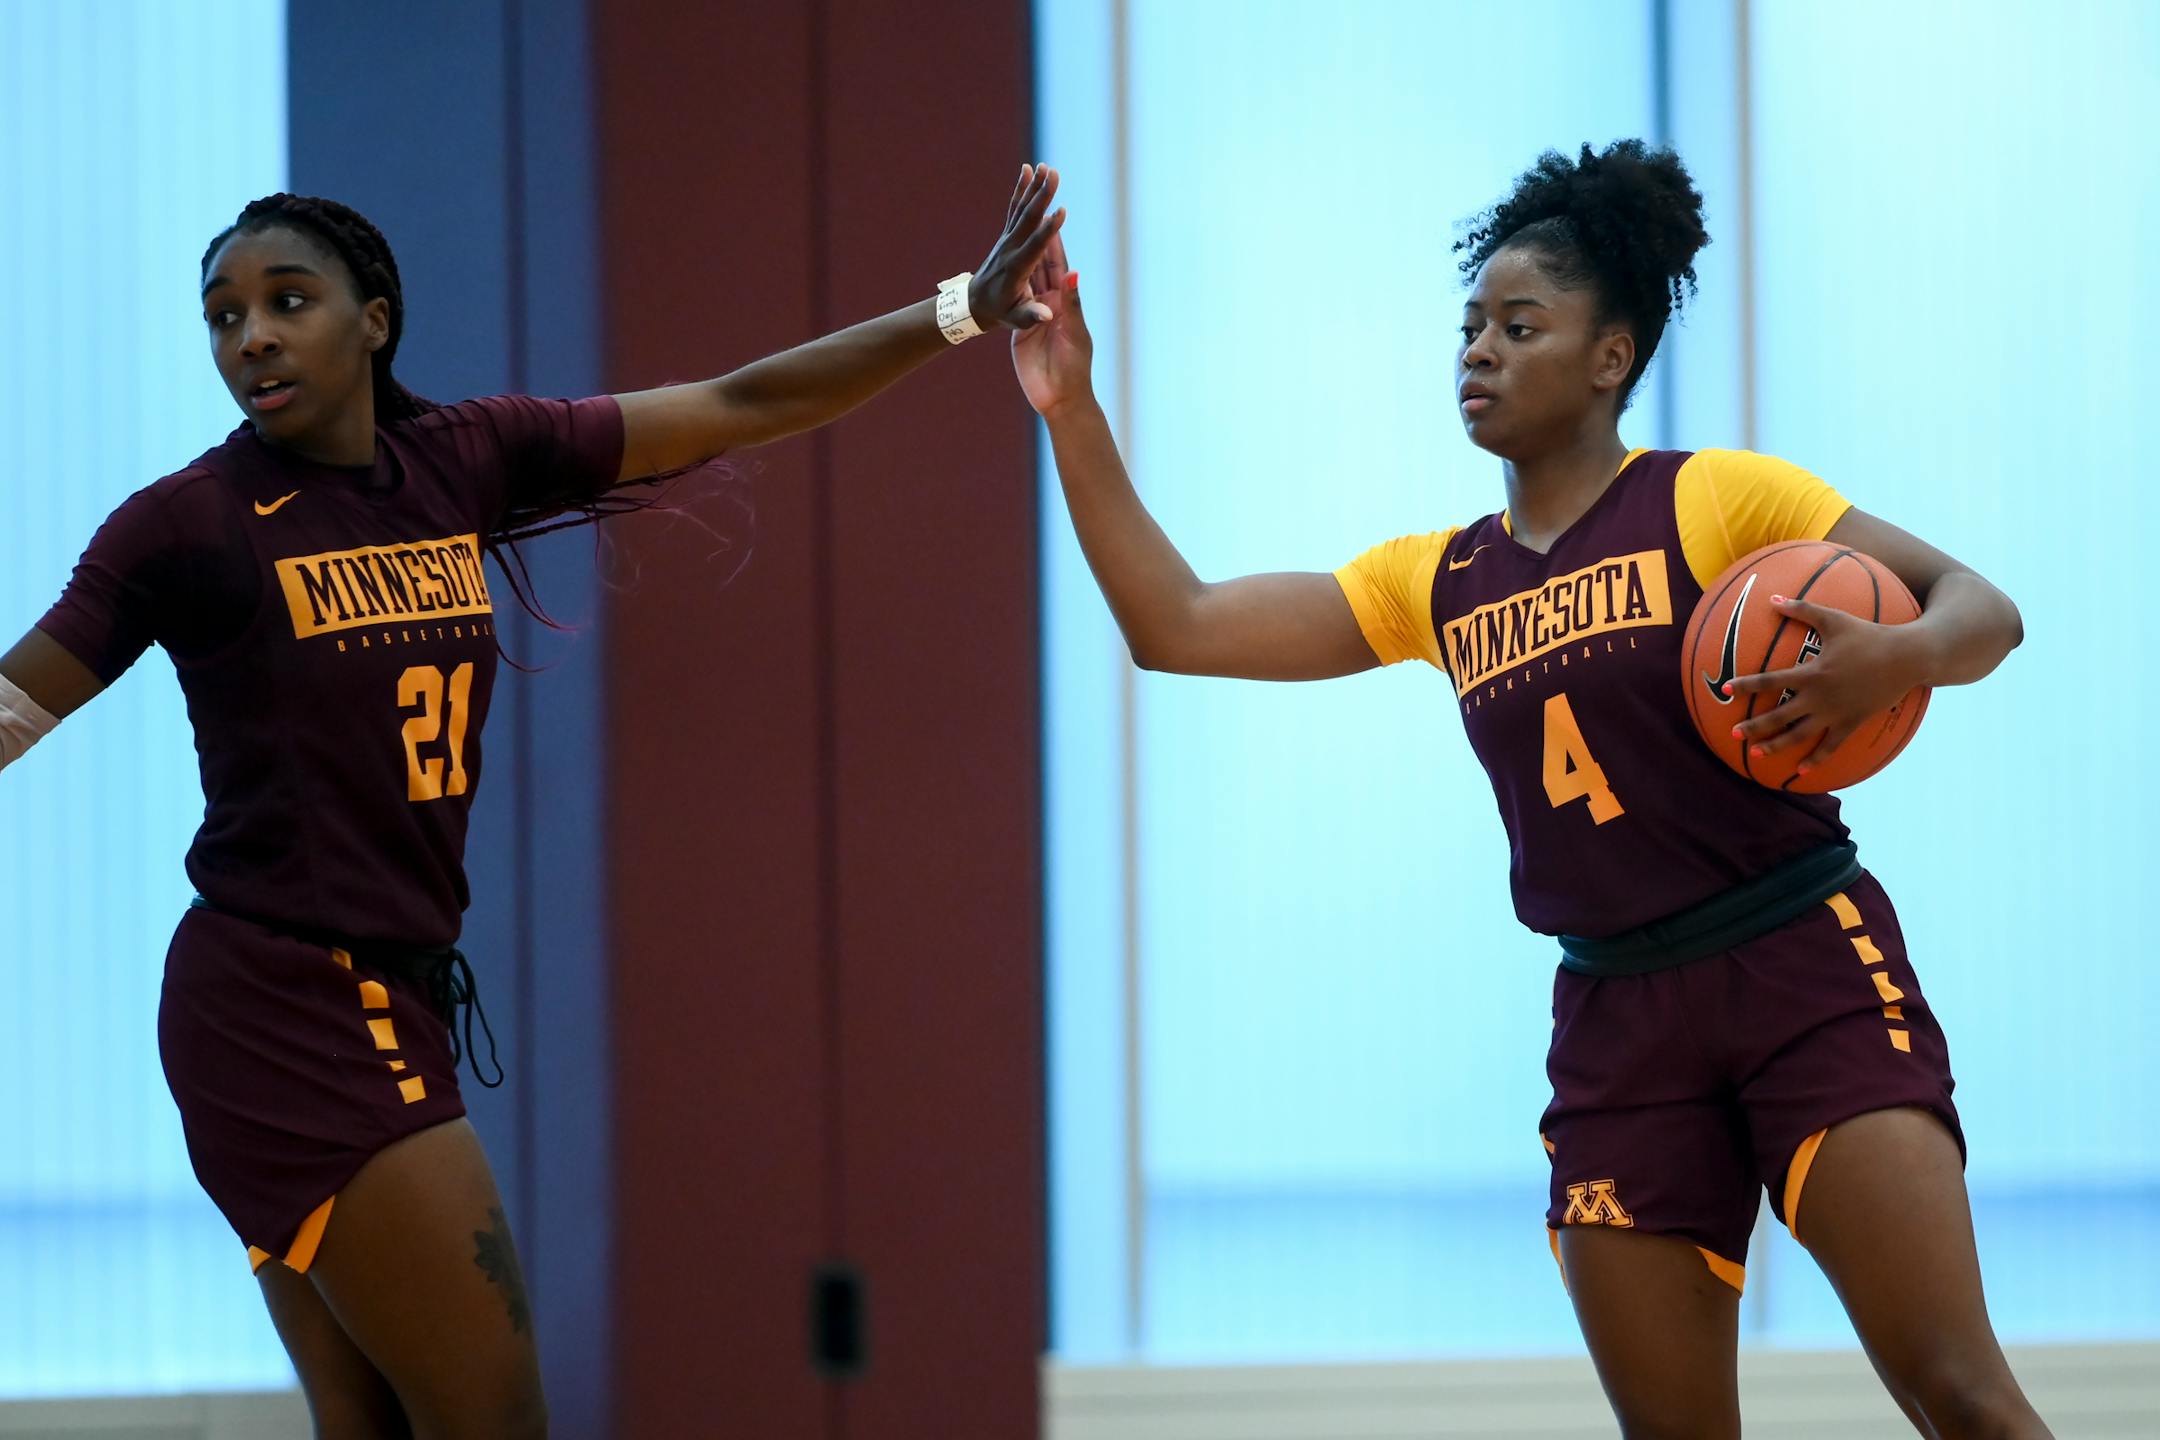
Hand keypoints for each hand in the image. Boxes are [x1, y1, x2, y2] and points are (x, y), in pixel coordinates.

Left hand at [971, 163, 1067, 331]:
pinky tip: (1027, 170)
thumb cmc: (999, 312)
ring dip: (1033, 187)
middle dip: (1042, 196)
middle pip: (1028, 219)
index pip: (1034, 246)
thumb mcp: (1015, 319)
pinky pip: (1015, 208)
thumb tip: (1047, 317)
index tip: (1060, 210)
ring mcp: (1007, 239)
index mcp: (1017, 269)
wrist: (974, 303)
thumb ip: (1030, 316)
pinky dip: (1021, 189)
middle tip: (1053, 173)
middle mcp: (1011, 249)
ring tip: (1044, 166)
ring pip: (1022, 209)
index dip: (1048, 229)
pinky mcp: (1007, 234)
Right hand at [1011, 229, 1093, 416]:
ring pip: (1026, 280)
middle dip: (1038, 241)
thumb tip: (1072, 273)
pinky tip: (1002, 266)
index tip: (1049, 214)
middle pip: (1041, 267)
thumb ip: (1070, 304)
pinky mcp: (1020, 329)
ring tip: (1014, 232)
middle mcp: (1050, 304)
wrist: (1058, 398)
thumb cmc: (1073, 369)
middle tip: (1031, 214)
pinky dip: (1010, 283)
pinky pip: (1014, 302)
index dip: (1054, 242)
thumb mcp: (1073, 334)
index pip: (1059, 267)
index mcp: (1066, 303)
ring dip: (1022, 257)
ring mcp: (1034, 315)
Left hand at [1725, 595, 1930, 774]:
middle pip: (1779, 716)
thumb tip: (1773, 599)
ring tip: (1756, 754)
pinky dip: (1816, 759)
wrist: (1907, 657)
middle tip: (1733, 733)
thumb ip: (1802, 610)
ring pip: (1800, 735)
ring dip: (1776, 745)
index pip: (1770, 682)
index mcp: (1812, 674)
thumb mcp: (1834, 619)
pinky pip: (1831, 746)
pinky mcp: (1852, 722)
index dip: (1746, 686)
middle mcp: (1820, 697)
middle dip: (1754, 726)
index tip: (1725, 689)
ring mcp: (1836, 713)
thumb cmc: (1868, 635)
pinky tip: (1801, 771)